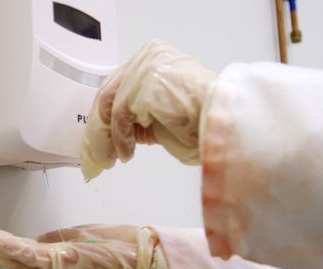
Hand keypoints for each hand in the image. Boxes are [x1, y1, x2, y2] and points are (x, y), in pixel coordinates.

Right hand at [0, 206, 156, 268]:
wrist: (145, 261)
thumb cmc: (120, 252)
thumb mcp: (81, 242)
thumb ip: (58, 241)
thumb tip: (40, 239)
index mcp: (52, 262)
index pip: (13, 250)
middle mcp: (45, 268)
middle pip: (2, 253)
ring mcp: (48, 266)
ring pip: (5, 253)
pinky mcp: (54, 262)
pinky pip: (19, 252)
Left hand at [81, 39, 216, 179]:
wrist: (224, 125)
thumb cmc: (203, 122)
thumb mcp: (160, 113)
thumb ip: (137, 113)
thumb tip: (108, 131)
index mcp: (154, 57)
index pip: (116, 84)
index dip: (103, 115)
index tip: (98, 138)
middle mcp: (149, 56)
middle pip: (108, 92)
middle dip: (99, 127)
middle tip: (97, 153)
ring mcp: (146, 67)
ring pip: (109, 105)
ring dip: (106, 137)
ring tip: (110, 158)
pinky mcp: (145, 84)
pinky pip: (119, 116)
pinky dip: (119, 138)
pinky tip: (126, 154)